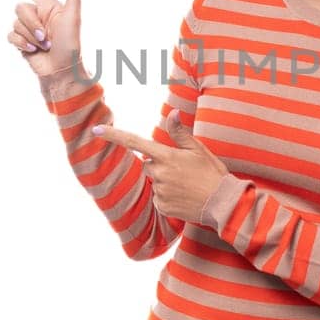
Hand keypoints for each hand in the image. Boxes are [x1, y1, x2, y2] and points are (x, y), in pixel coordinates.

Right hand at [0, 0, 83, 77]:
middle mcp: (37, 16)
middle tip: (46, 37)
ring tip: (44, 46)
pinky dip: (21, 43)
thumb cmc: (70, 44)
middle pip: (20, 8)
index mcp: (49, 7)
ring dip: (29, 36)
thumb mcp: (73, 17)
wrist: (61, 71)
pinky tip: (32, 50)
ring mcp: (29, 30)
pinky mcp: (22, 42)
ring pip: (15, 23)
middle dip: (32, 23)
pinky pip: (11, 36)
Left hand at [92, 109, 230, 223]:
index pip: (135, 143)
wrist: (222, 203)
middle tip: (182, 169)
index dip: (113, 136)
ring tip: (186, 184)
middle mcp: (159, 174)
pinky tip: (183, 196)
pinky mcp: (162, 207)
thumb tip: (172, 113)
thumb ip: (180, 133)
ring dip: (165, 181)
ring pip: (154, 182)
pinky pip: (158, 198)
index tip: (96, 130)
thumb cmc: (212, 173)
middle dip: (159, 165)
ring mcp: (160, 192)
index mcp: (167, 156)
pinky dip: (168, 196)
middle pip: (148, 165)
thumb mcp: (199, 149)